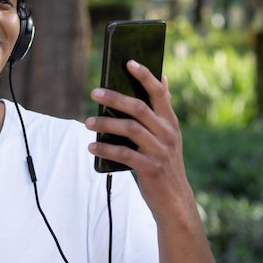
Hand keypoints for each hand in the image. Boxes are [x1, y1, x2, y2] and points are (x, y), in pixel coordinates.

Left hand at [85, 59, 192, 217]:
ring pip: (130, 129)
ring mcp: (160, 150)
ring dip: (106, 124)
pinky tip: (92, 147)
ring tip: (88, 123)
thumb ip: (163, 107)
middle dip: (115, 98)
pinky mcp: (150, 168)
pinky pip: (124, 154)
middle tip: (94, 92)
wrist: (175, 200)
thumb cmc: (165, 161)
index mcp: (170, 121)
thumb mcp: (169, 134)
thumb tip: (162, 77)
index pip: (158, 92)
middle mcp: (167, 133)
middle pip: (139, 108)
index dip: (145, 75)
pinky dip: (106, 149)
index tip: (128, 62)